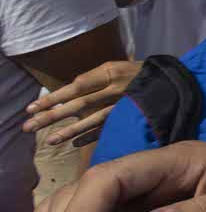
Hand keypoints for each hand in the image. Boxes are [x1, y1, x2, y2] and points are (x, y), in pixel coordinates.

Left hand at [23, 60, 141, 146]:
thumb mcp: (116, 66)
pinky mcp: (130, 116)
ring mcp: (123, 104)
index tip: (32, 108)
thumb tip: (68, 91)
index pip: (76, 86)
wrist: (170, 79)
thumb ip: (95, 78)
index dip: (54, 97)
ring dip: (69, 131)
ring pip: (91, 119)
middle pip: (79, 104)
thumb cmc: (138, 72)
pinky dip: (91, 136)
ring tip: (49, 141)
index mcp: (110, 72)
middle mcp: (115, 88)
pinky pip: (108, 127)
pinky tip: (75, 144)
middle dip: (52, 116)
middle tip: (29, 126)